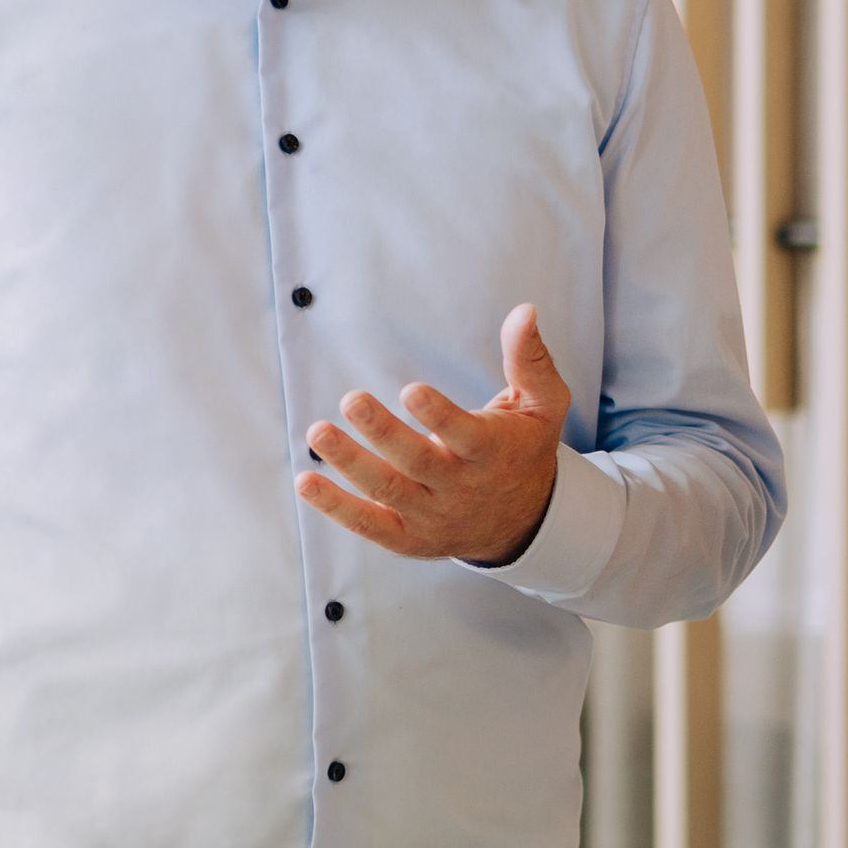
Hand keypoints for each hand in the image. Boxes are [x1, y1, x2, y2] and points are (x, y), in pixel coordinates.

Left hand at [295, 302, 567, 564]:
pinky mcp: (409, 537)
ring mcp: (432, 515)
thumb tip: (525, 310)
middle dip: (383, 432)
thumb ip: (530, 359)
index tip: (412, 389)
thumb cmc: (524, 448)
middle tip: (351, 400)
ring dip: (350, 463)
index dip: (439, 415)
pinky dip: (336, 508)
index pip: (465, 436)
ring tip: (318, 432)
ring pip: (388, 492)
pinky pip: (370, 525)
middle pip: (418, 464)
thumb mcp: (542, 405)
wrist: (525, 521)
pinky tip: (305, 482)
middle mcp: (460, 488)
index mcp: (492, 452)